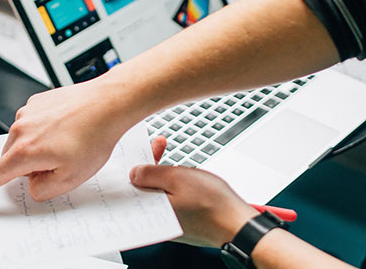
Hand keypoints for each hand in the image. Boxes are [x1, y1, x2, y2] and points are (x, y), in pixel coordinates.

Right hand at [0, 79, 133, 204]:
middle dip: (30, 167)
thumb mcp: (70, 178)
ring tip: (69, 142)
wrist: (108, 104)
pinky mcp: (38, 101)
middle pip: (13, 159)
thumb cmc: (94, 136)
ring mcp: (29, 112)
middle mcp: (21, 128)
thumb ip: (42, 189)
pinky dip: (46, 130)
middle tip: (61, 162)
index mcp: (25, 151)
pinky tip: (68, 128)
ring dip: (39, 147)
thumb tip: (32, 183)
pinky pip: (34, 124)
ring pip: (24, 141)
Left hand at [134, 136, 258, 247]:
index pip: (133, 183)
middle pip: (144, 186)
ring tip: (173, 159)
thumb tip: (134, 173)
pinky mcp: (180, 222)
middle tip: (160, 144)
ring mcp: (168, 222)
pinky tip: (182, 177)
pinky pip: (169, 201)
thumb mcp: (177, 178)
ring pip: (158, 192)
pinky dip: (172, 186)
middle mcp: (156, 220)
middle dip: (151, 163)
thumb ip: (151, 174)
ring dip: (162, 173)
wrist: (238, 225)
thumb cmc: (211, 204)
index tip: (144, 146)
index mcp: (150, 210)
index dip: (137, 161)